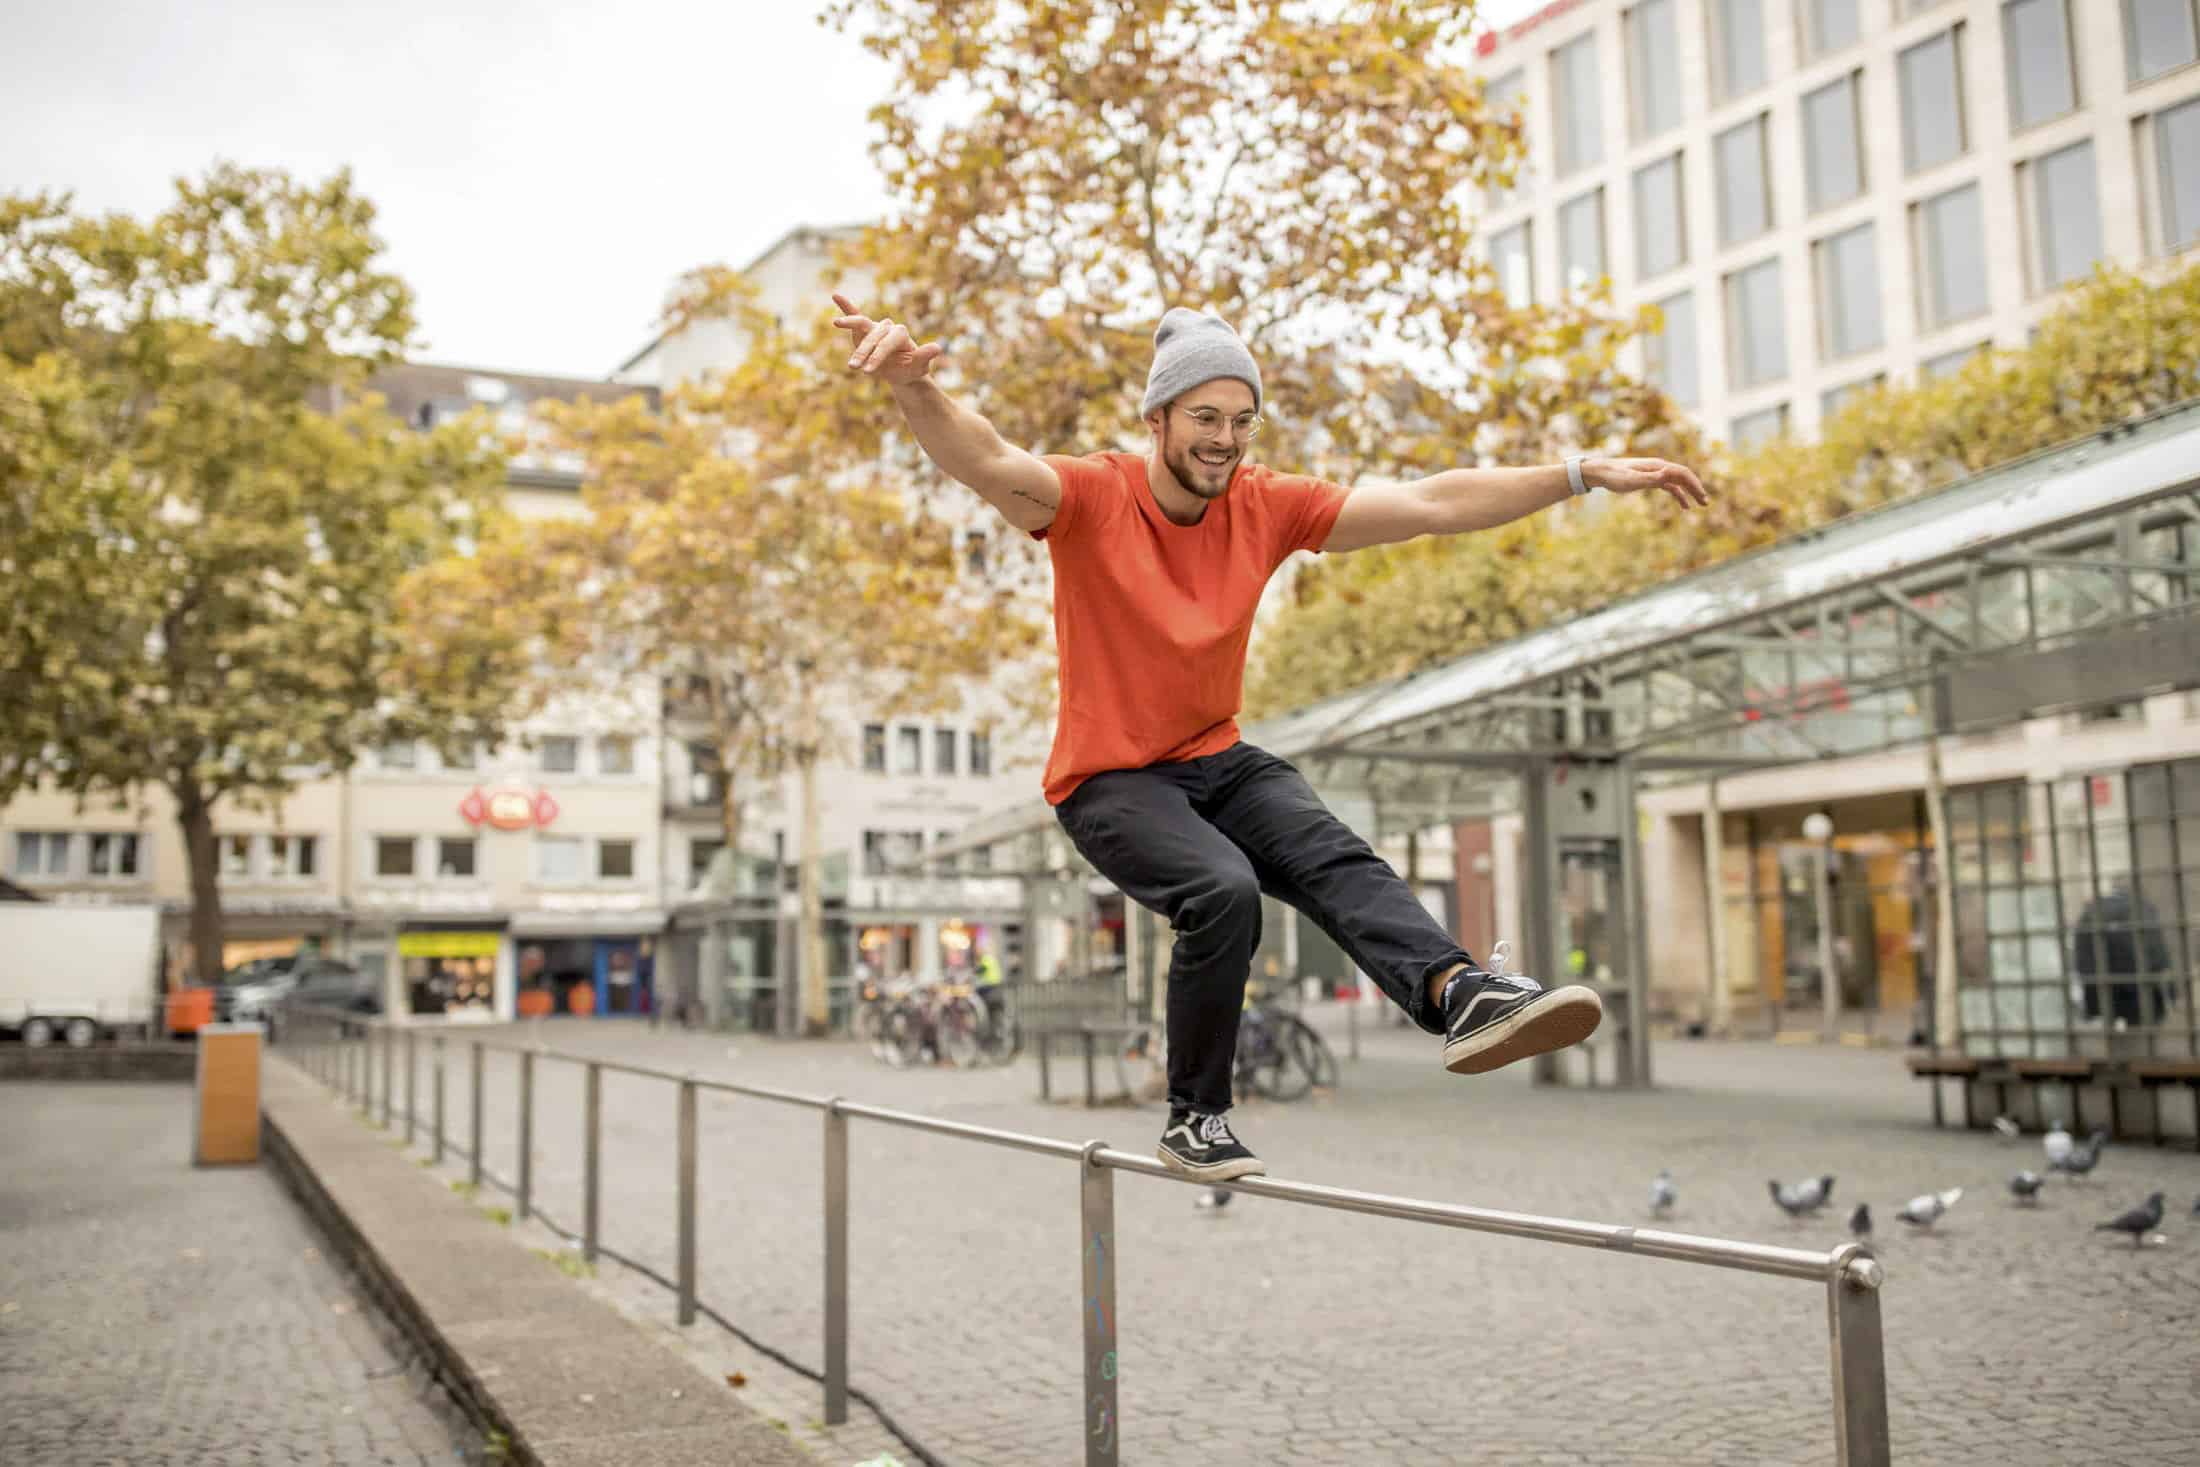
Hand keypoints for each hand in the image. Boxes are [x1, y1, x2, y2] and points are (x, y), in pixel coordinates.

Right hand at [831, 293, 942, 385]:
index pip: (886, 343)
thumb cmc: (910, 369)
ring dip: (849, 326)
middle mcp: (888, 327)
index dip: (877, 356)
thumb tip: (938, 347)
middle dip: (863, 352)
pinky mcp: (864, 330)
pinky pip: (855, 315)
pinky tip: (836, 295)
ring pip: (862, 324)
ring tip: (835, 323)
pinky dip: (846, 306)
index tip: (868, 372)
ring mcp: (875, 327)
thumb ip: (925, 356)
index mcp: (900, 334)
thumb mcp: (919, 367)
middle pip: (873, 336)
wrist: (902, 372)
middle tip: (854, 367)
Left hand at [1589, 456, 1709, 509]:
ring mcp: (1656, 473)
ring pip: (1679, 482)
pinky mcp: (1651, 479)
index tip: (1701, 497)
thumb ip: (1650, 478)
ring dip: (1690, 492)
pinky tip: (1684, 506)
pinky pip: (1670, 487)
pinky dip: (1679, 495)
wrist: (1601, 471)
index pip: (1682, 473)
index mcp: (1657, 466)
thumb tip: (1668, 474)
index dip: (1693, 484)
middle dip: (1696, 489)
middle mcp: (1660, 468)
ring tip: (1700, 504)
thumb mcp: (1632, 479)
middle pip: (1684, 477)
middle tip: (1706, 503)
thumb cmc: (1615, 476)